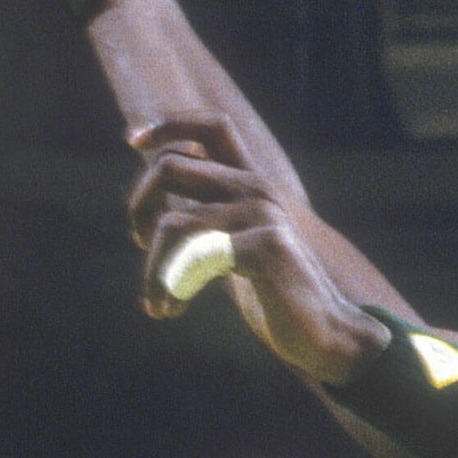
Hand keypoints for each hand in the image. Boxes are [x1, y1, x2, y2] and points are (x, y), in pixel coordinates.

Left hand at [125, 115, 388, 381]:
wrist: (324, 332)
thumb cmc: (275, 295)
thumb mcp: (233, 250)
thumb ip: (206, 224)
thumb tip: (151, 217)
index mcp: (251, 183)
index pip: (211, 126)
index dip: (168, 125)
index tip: (133, 140)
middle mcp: (257, 187)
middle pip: (170, 166)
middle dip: (139, 205)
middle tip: (139, 243)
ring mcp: (264, 213)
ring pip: (173, 222)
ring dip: (153, 268)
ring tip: (157, 302)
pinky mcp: (266, 245)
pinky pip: (192, 255)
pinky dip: (171, 285)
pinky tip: (171, 309)